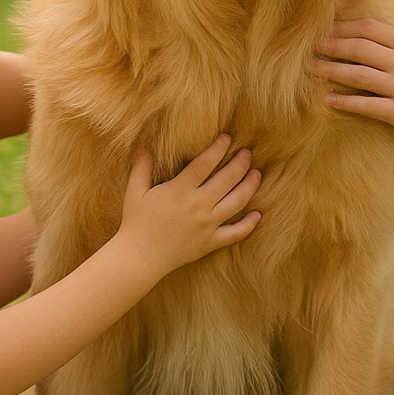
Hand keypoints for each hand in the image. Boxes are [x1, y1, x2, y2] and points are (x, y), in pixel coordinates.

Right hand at [117, 134, 261, 276]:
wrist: (140, 257)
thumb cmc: (136, 222)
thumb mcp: (135, 191)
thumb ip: (142, 167)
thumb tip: (143, 144)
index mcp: (180, 190)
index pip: (205, 164)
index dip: (218, 148)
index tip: (227, 138)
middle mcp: (198, 206)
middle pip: (227, 180)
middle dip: (240, 163)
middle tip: (248, 152)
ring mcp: (207, 225)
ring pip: (236, 202)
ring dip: (250, 186)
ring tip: (257, 174)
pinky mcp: (211, 242)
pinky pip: (235, 233)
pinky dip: (249, 224)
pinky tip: (258, 214)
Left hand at [315, 18, 393, 136]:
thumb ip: (387, 41)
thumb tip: (347, 30)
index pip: (368, 28)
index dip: (341, 28)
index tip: (320, 30)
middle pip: (359, 49)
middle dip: (330, 47)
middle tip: (308, 49)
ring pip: (358, 75)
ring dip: (330, 71)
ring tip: (310, 69)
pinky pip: (366, 105)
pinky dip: (344, 102)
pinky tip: (327, 99)